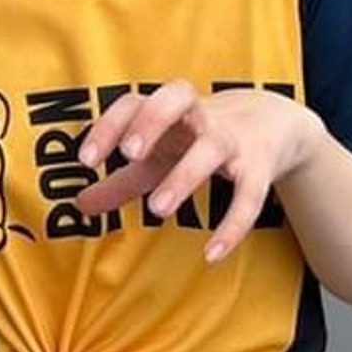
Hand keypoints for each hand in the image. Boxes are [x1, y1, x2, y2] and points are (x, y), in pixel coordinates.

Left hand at [76, 82, 324, 262]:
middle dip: (152, 121)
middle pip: (177, 97)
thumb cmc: (198, 138)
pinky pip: (250, 194)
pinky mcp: (261, 166)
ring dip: (185, 175)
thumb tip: (78, 206)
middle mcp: (199, 116)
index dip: (109, 126)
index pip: (134, 102)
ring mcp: (232, 138)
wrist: (274, 122)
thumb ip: (121, 180)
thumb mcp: (160, 156)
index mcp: (168, 110)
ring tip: (157, 209)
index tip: (85, 160)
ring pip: (212, 145)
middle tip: (129, 154)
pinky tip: (211, 255)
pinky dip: (233, 224)